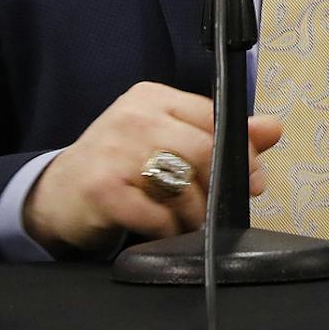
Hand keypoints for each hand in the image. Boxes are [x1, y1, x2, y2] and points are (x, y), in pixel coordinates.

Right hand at [21, 81, 281, 254]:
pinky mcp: (101, 190)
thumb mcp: (167, 138)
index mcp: (152, 98)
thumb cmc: (121, 165)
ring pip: (183, 185)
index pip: (213, 117)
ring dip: (195, 214)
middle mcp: (132, 118)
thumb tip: (273, 129)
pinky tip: (163, 231)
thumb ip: (219, 133)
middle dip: (220, 187)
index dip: (239, 150)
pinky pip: (157, 215)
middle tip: (219, 208)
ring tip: (188, 222)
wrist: (55, 194)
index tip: (251, 176)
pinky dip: (169, 230)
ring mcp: (113, 152)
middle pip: (203, 151)